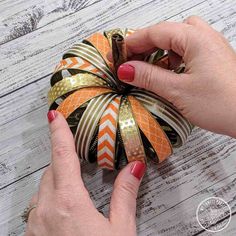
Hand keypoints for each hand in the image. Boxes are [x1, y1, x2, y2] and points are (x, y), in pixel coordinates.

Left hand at [25, 111, 145, 235]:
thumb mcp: (120, 230)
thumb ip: (125, 195)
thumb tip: (134, 168)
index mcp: (69, 203)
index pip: (62, 156)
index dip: (59, 133)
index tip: (55, 116)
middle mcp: (46, 211)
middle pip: (51, 171)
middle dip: (63, 161)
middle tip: (78, 158)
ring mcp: (35, 225)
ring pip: (42, 189)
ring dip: (57, 181)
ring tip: (74, 186)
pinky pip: (37, 207)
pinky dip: (49, 200)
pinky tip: (64, 210)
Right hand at [114, 16, 235, 136]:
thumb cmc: (224, 103)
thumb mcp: (178, 90)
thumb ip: (149, 77)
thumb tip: (126, 70)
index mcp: (195, 38)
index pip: (154, 32)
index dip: (131, 43)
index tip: (116, 55)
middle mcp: (204, 37)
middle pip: (164, 33)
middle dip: (143, 47)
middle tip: (129, 64)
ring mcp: (209, 48)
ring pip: (175, 42)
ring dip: (158, 53)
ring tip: (147, 70)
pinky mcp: (210, 60)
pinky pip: (185, 52)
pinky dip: (170, 60)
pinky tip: (166, 74)